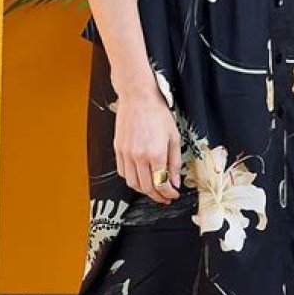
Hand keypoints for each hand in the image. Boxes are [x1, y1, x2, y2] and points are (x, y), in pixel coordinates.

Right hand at [114, 87, 181, 203]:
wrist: (138, 97)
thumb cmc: (157, 113)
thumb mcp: (174, 136)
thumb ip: (175, 162)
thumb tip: (175, 181)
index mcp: (156, 153)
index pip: (161, 184)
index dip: (168, 194)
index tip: (173, 195)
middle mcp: (139, 157)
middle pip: (147, 188)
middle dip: (158, 196)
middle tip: (165, 197)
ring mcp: (126, 154)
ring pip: (133, 184)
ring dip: (144, 190)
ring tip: (153, 189)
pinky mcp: (118, 150)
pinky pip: (123, 173)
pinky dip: (132, 180)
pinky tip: (140, 177)